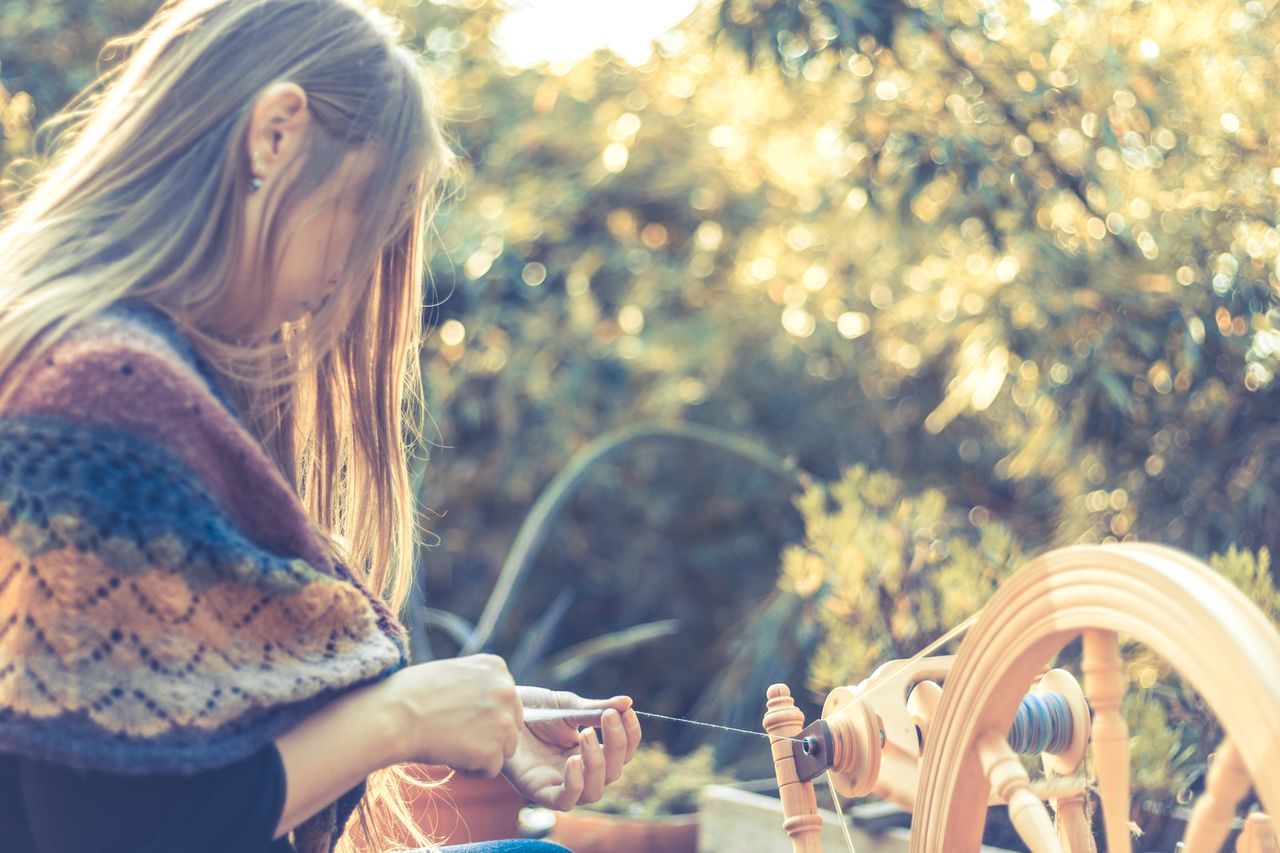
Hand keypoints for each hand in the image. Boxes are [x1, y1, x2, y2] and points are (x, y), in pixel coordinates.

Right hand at [382, 654, 521, 776]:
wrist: (394, 714)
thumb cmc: (411, 693)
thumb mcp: (452, 672)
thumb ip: (478, 683)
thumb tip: (487, 704)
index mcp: (497, 667)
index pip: (507, 699)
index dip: (484, 713)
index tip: (459, 715)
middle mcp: (507, 690)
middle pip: (511, 724)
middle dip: (489, 734)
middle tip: (456, 734)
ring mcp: (503, 721)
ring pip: (505, 748)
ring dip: (482, 752)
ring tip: (452, 744)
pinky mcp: (493, 751)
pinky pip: (491, 770)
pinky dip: (471, 769)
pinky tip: (450, 756)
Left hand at [502, 686, 642, 809]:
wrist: (498, 708)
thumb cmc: (531, 708)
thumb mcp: (568, 705)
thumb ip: (597, 710)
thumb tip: (629, 703)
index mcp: (588, 750)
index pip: (621, 753)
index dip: (630, 735)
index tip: (627, 712)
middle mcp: (577, 770)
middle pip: (613, 774)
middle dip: (616, 746)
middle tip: (607, 718)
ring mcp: (558, 782)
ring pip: (594, 792)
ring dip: (598, 764)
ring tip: (587, 735)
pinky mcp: (538, 791)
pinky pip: (565, 801)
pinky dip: (575, 784)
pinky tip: (573, 759)